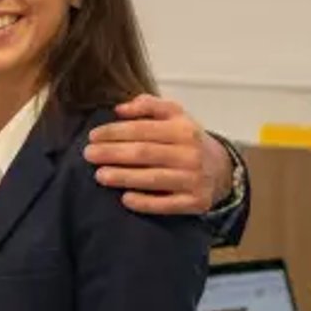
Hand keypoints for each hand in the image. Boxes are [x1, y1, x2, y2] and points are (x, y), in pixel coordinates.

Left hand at [84, 92, 232, 215]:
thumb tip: (119, 109)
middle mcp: (190, 154)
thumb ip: (149, 105)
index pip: (143, 129)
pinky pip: (166, 205)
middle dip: (113, 153)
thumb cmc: (188, 140)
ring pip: (153, 179)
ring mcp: (193, 179)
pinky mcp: (195, 202)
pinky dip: (145, 203)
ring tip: (99, 175)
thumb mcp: (176, 116)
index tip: (93, 136)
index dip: (115, 132)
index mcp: (183, 130)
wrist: (222, 170)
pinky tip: (125, 199)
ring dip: (123, 177)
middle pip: (144, 153)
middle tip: (88, 155)